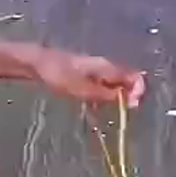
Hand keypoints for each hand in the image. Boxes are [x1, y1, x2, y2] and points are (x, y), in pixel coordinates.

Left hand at [25, 47, 145, 107]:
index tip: (130, 107)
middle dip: (128, 97)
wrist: (36, 63)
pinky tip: (92, 106)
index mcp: (107, 67)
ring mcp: (95, 69)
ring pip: (115, 84)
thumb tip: (129, 99)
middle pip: (127, 80)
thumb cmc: (59, 75)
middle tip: (119, 113)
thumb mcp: (83, 89)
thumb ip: (106, 94)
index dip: (138, 92)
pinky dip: (103, 96)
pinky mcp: (86, 74)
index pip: (135, 76)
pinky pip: (103, 85)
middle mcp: (105, 66)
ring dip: (115, 98)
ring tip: (104, 111)